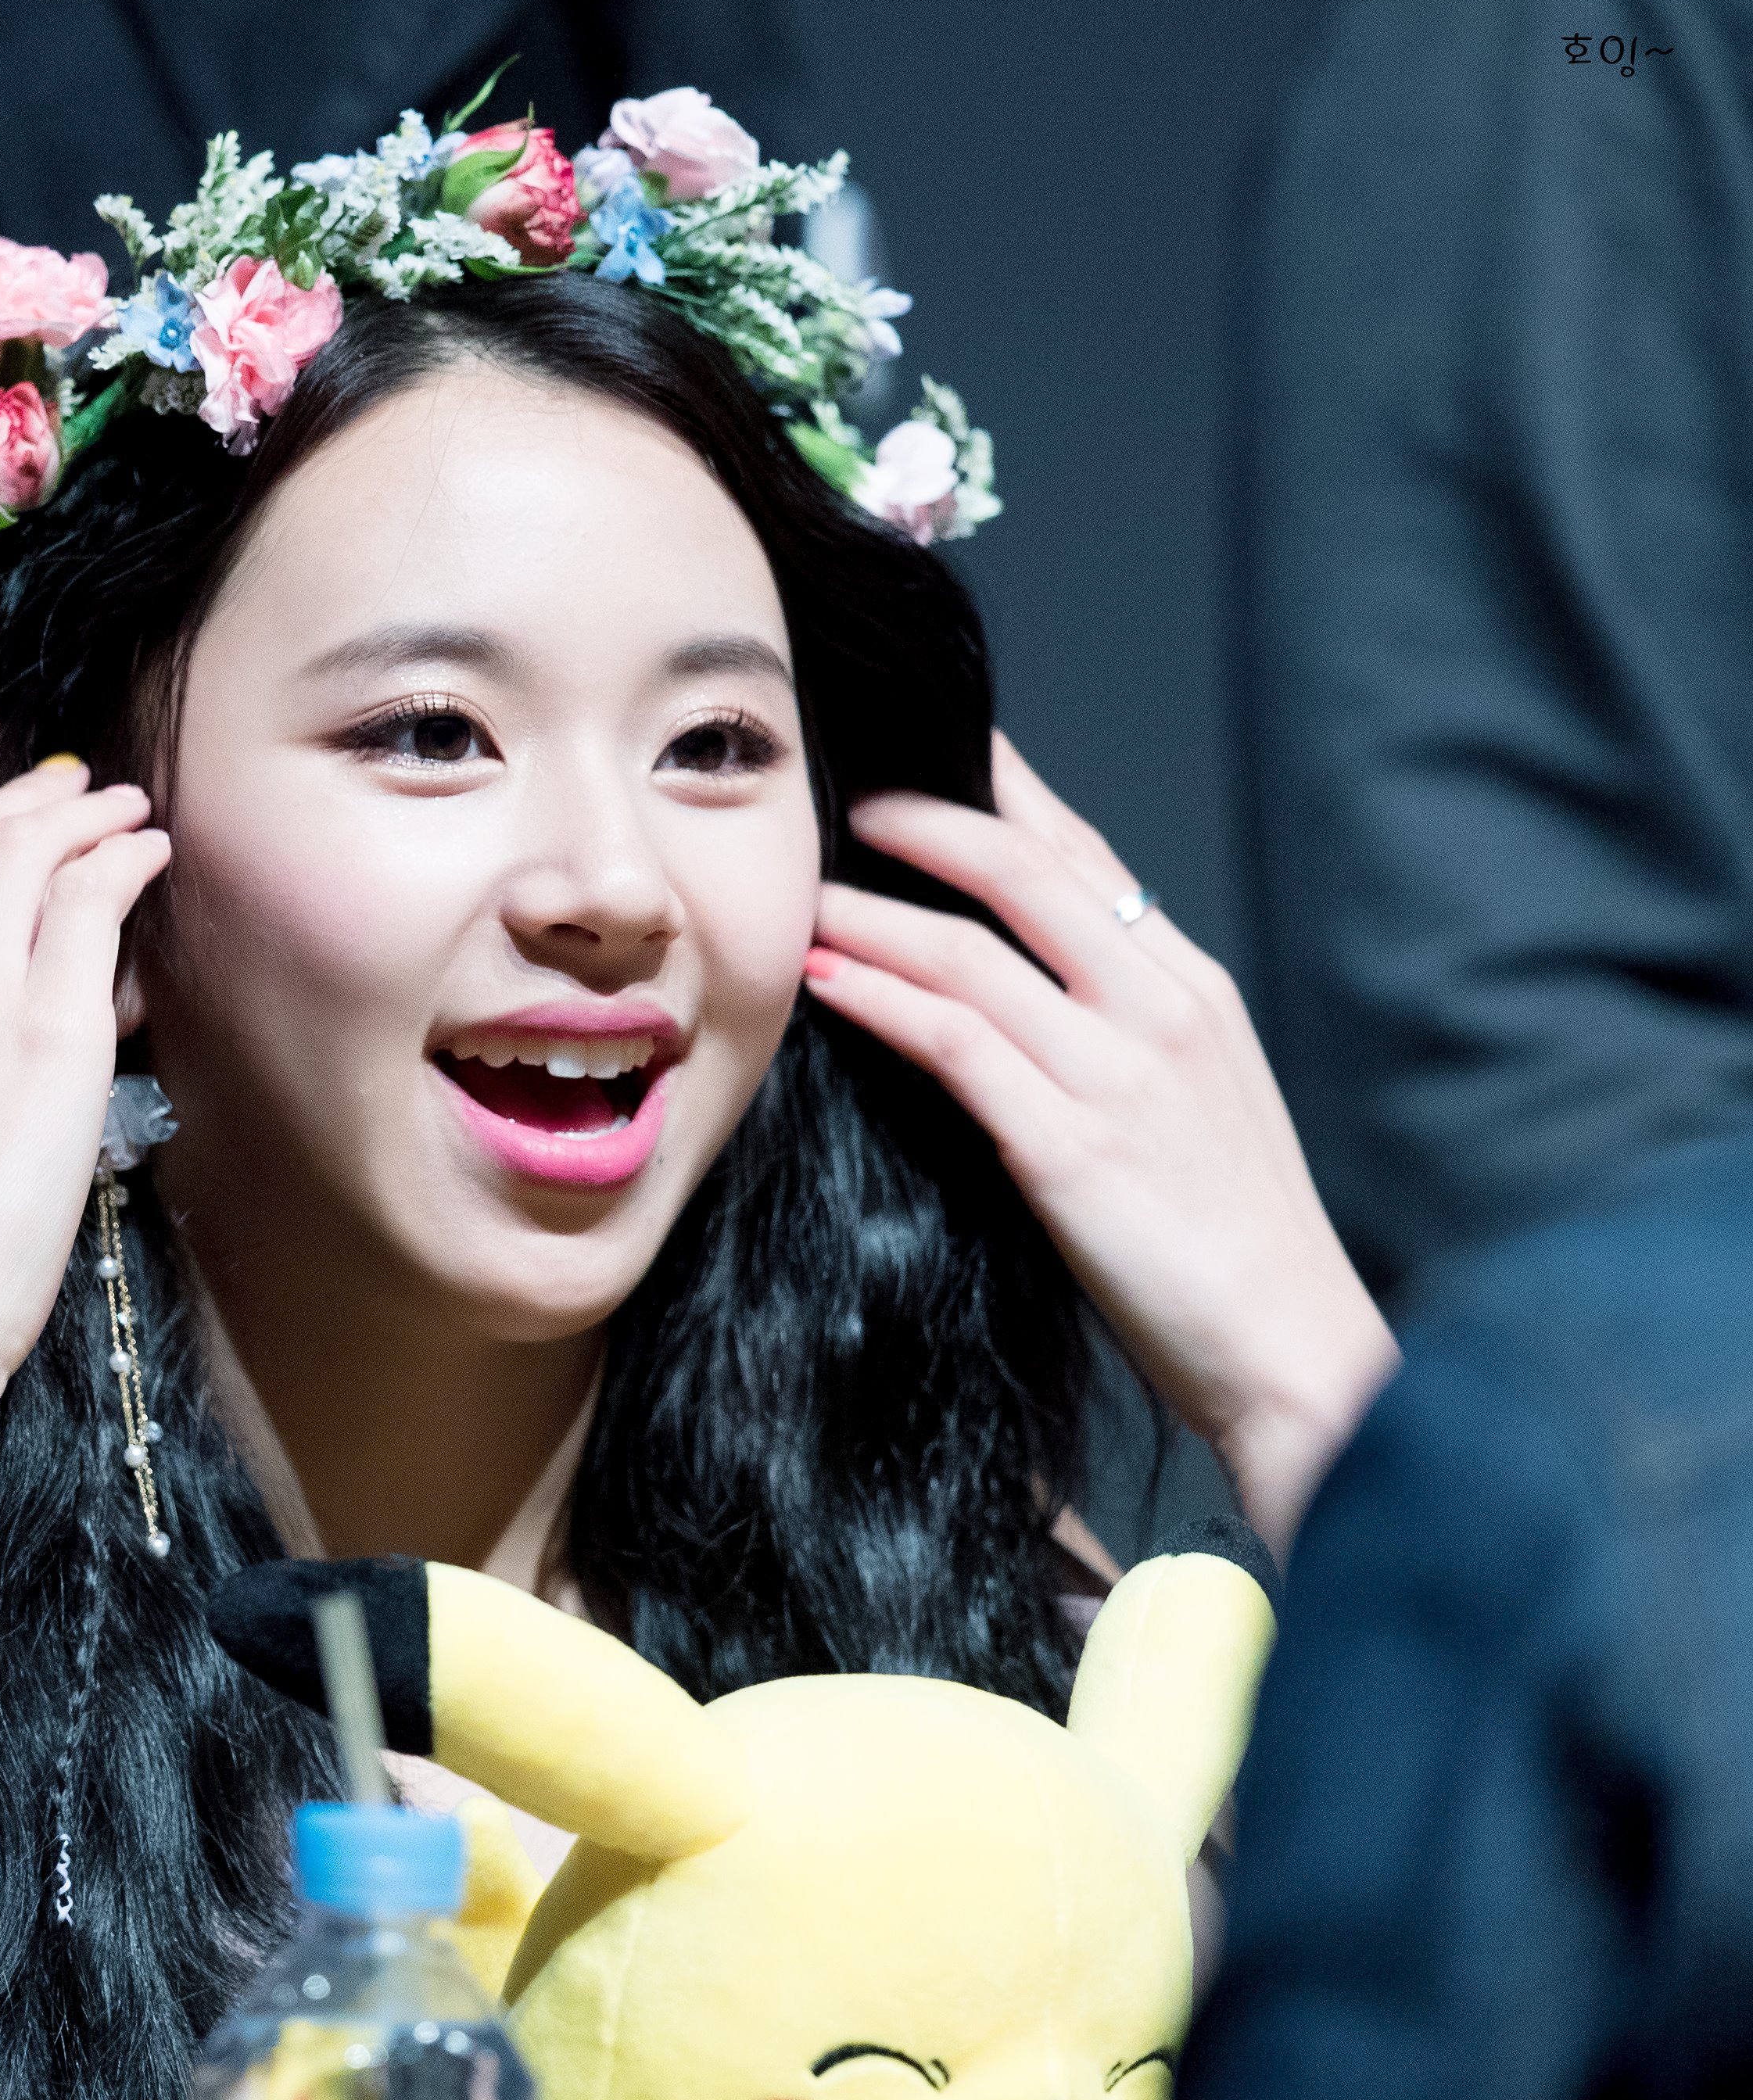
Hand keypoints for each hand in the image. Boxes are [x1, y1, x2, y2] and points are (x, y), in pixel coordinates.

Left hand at [800, 733, 1394, 1552]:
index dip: (1005, 795)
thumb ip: (1121, 1027)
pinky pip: (954, 1044)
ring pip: (971, 953)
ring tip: (808, 898)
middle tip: (850, 801)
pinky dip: (881, 1000)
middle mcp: (1160, 1010)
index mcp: (1192, 988)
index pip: (1088, 856)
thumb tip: (1022, 980)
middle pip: (1026, 873)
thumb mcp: (1196, 1097)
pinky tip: (829, 981)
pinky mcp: (1069, 1148)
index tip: (937, 752)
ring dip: (875, 915)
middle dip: (927, 823)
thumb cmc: (1232, 1238)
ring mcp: (1117, 1075)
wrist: (1290, 1347)